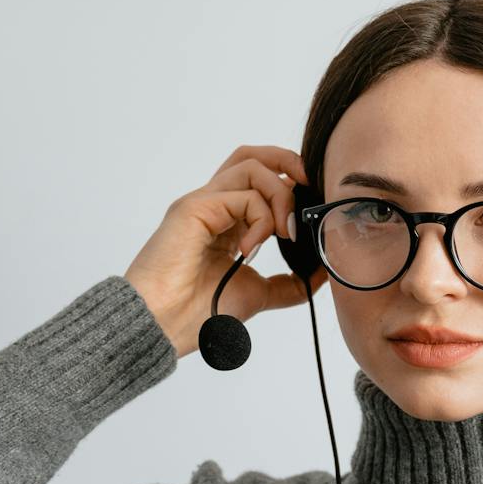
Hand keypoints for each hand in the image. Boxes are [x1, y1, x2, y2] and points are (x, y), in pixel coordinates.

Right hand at [123, 145, 328, 358]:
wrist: (162, 326)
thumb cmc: (196, 313)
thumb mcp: (257, 295)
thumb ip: (287, 284)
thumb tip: (319, 274)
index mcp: (226, 221)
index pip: (260, 180)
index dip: (292, 183)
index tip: (312, 207)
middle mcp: (213, 205)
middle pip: (252, 157)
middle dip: (290, 162)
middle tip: (312, 189)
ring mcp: (202, 203)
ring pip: (251, 166)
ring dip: (280, 195)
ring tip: (283, 233)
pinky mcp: (194, 208)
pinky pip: (242, 195)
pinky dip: (261, 218)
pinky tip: (252, 249)